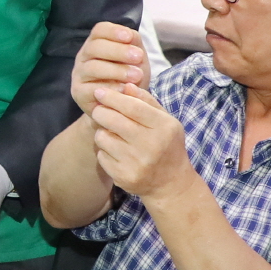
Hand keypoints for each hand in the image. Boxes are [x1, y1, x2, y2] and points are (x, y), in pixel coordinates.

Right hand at [70, 21, 150, 115]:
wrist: (120, 107)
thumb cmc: (128, 79)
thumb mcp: (136, 60)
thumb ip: (134, 45)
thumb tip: (131, 37)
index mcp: (96, 43)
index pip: (99, 30)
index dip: (113, 31)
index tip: (129, 36)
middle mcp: (84, 57)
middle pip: (95, 47)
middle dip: (118, 51)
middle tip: (138, 57)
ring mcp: (79, 74)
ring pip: (93, 67)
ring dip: (117, 70)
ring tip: (137, 75)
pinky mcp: (78, 93)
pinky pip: (91, 89)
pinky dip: (110, 88)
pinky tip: (124, 89)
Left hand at [84, 82, 195, 203]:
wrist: (170, 184)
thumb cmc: (167, 145)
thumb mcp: (166, 121)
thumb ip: (147, 101)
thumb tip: (125, 85)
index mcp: (164, 128)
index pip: (133, 107)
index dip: (113, 97)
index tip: (99, 92)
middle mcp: (151, 146)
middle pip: (113, 120)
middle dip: (101, 111)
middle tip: (99, 110)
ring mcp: (136, 163)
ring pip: (103, 137)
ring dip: (103, 132)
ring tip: (112, 134)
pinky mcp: (123, 177)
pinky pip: (101, 156)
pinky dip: (105, 151)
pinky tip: (116, 152)